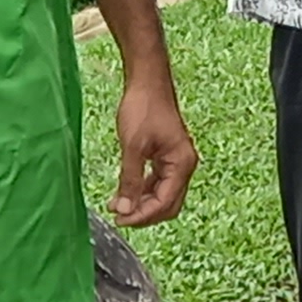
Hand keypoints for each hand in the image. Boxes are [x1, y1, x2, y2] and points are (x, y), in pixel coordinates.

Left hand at [110, 74, 196, 227]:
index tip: (120, 219)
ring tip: (117, 206)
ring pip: (162, 195)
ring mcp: (176, 161)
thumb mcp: (132, 147)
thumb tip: (125, 209)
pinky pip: (157, 182)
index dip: (142, 215)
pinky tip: (124, 193)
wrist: (147, 82)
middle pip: (168, 204)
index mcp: (182, 164)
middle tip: (119, 218)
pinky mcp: (166, 156)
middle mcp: (184, 165)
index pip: (165, 202)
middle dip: (144, 213)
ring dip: (141, 203)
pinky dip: (142, 191)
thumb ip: (130, 180)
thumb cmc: (143, 108)